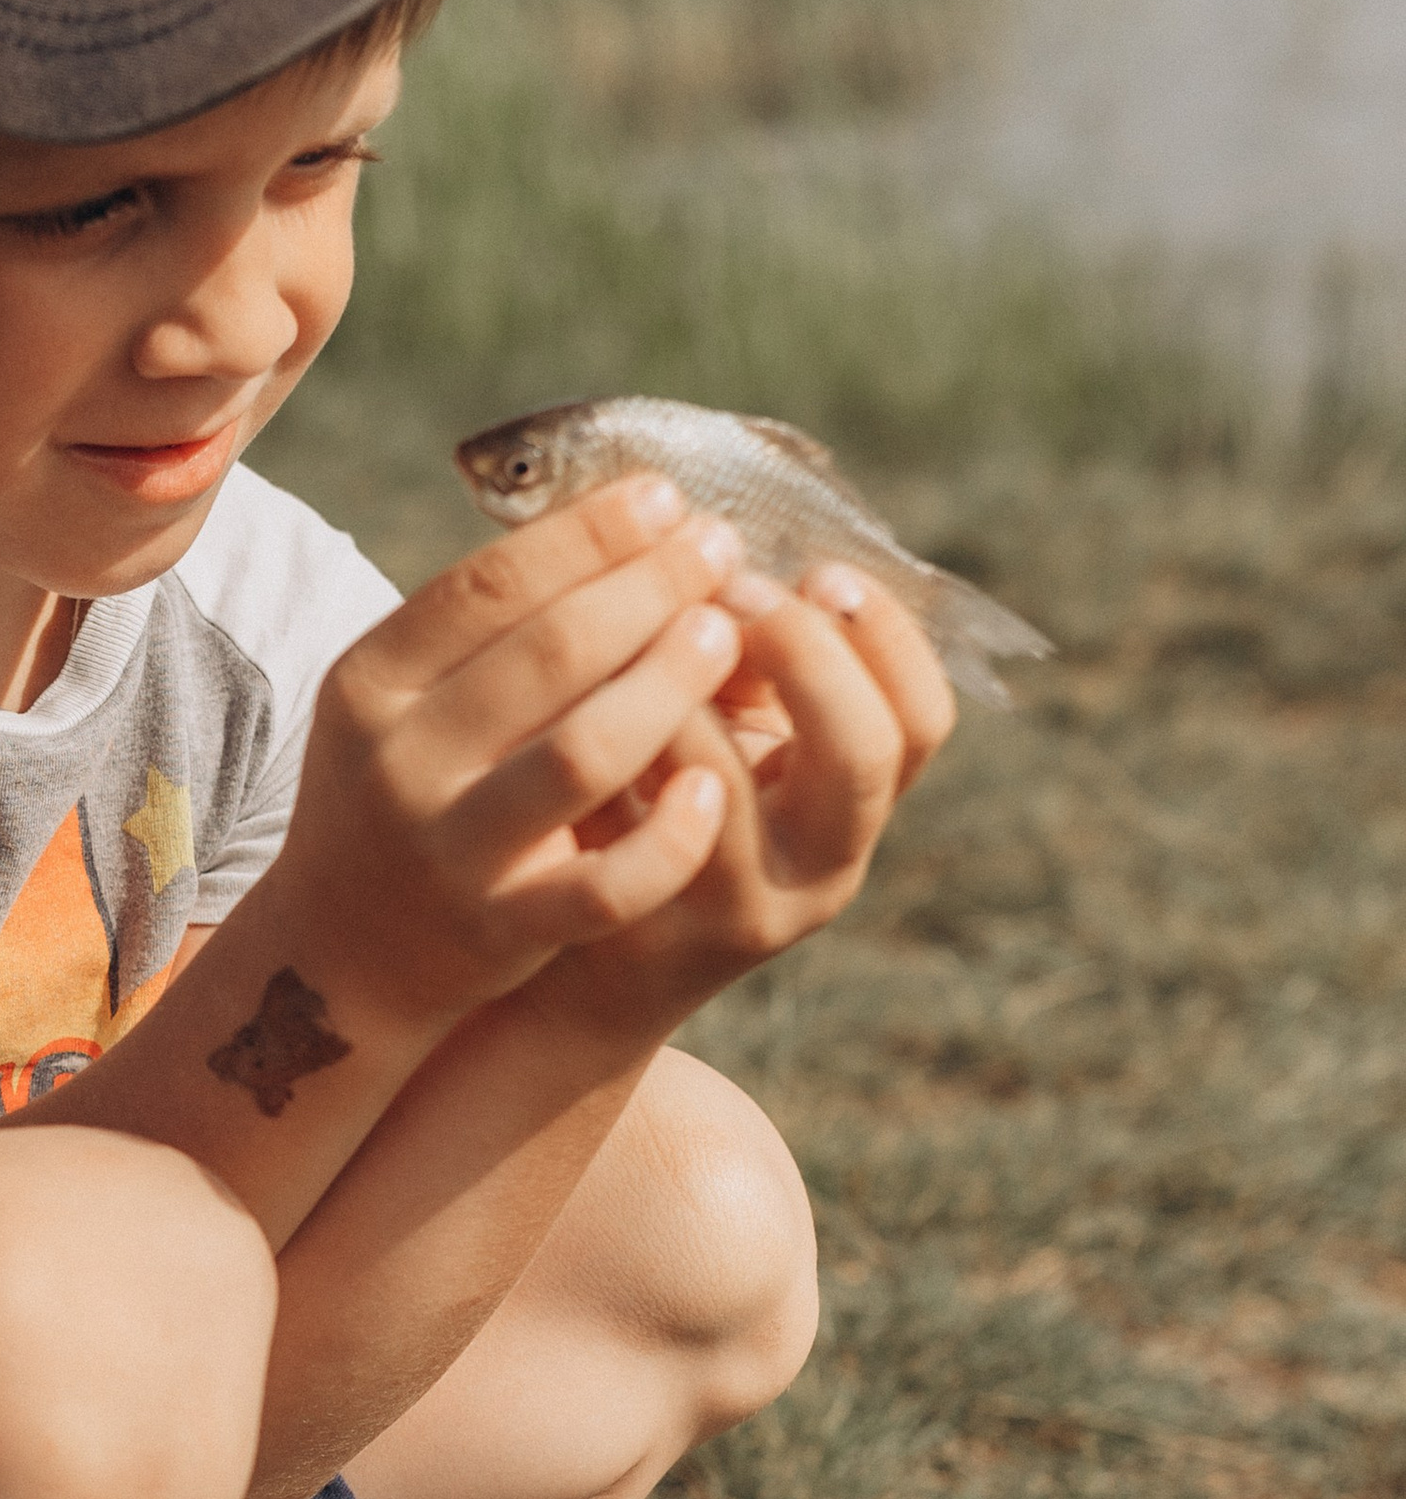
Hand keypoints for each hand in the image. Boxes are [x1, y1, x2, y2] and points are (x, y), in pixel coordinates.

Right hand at [277, 475, 755, 1029]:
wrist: (340, 949)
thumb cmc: (400, 787)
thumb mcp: (396, 697)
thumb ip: (480, 624)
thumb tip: (624, 521)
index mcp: (369, 683)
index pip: (489, 582)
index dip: (589, 533)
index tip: (664, 499)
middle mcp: (400, 762)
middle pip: (550, 653)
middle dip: (650, 588)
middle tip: (719, 550)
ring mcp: (451, 852)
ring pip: (583, 755)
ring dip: (668, 685)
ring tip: (726, 634)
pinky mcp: (502, 931)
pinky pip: (605, 886)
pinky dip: (667, 839)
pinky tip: (713, 789)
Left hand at [546, 561, 956, 1033]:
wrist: (577, 967)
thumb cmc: (651, 808)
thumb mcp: (719, 732)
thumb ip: (744, 660)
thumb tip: (718, 532)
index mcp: (852, 803)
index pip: (922, 719)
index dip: (884, 634)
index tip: (819, 569)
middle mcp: (822, 865)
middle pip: (863, 748)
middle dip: (801, 649)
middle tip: (730, 590)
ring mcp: (740, 905)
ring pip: (727, 778)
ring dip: (681, 681)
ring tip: (640, 622)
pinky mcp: (649, 928)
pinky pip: (635, 823)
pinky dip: (610, 745)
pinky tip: (576, 697)